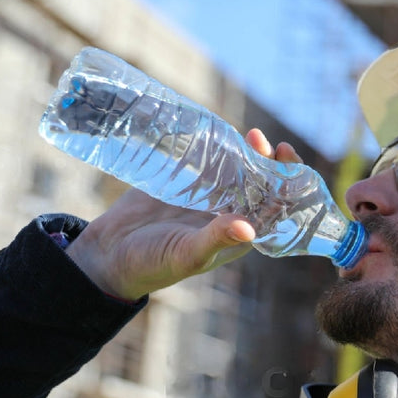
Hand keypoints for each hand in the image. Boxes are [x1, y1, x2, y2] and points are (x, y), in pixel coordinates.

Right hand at [67, 129, 302, 300]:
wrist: (109, 254)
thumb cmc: (153, 265)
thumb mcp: (186, 254)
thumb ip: (216, 240)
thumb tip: (249, 228)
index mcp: (240, 234)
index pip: (275, 208)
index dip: (287, 187)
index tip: (286, 166)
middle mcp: (229, 212)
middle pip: (261, 183)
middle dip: (269, 162)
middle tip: (263, 141)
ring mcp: (209, 195)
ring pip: (238, 169)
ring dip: (247, 152)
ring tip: (251, 135)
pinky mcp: (186, 181)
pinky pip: (210, 161)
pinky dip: (218, 147)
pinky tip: (221, 133)